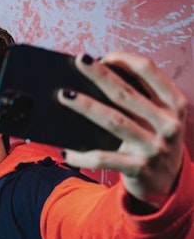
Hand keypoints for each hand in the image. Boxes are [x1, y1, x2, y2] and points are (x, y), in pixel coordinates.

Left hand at [60, 51, 187, 205]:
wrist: (167, 183)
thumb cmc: (154, 142)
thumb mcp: (158, 119)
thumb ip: (140, 101)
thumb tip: (100, 79)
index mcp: (173, 105)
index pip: (151, 73)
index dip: (126, 60)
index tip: (104, 55)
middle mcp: (168, 124)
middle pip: (126, 94)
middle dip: (100, 75)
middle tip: (79, 61)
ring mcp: (154, 147)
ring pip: (114, 122)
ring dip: (86, 107)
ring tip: (65, 95)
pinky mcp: (139, 168)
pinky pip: (104, 159)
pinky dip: (83, 155)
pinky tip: (66, 151)